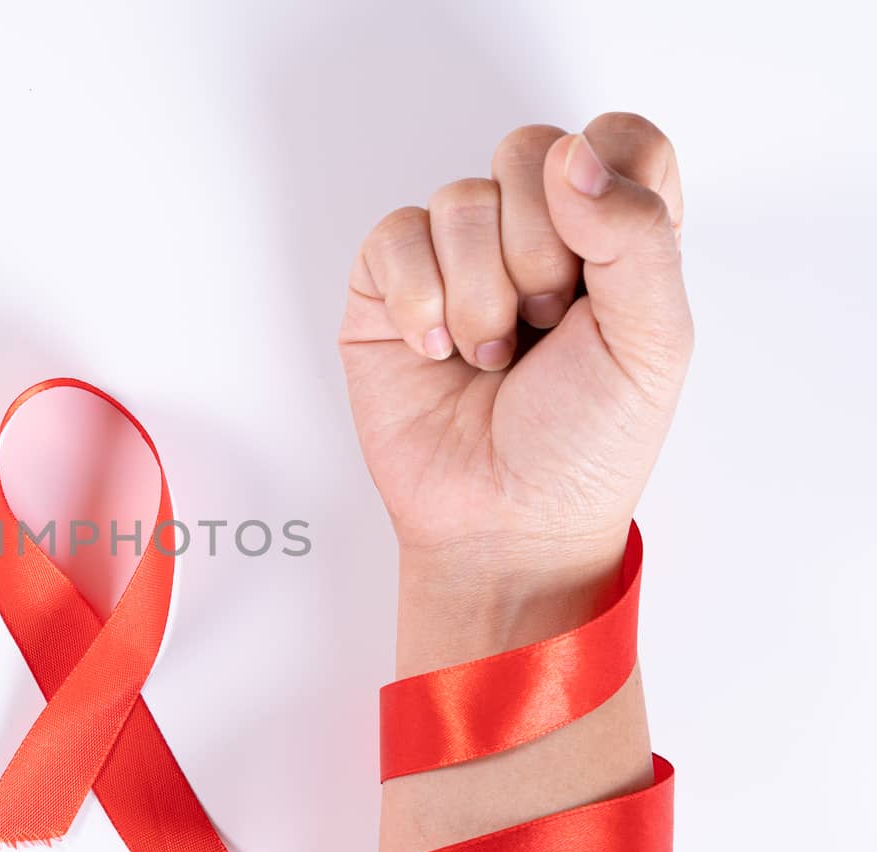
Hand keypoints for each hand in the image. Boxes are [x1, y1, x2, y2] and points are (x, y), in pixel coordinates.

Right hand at [339, 113, 690, 597]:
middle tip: (541, 325)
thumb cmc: (581, 450)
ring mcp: (455, 258)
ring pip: (458, 198)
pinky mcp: (386, 288)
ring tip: (488, 356)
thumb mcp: (653, 343)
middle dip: (538, 250)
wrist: (501, 525)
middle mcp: (533, 235)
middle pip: (530, 153)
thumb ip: (637, 235)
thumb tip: (572, 158)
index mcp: (612, 238)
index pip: (617, 139)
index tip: (600, 256)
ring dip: (479, 294)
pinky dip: (417, 299)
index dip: (606, 175)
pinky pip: (393, 236)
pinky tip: (436, 350)